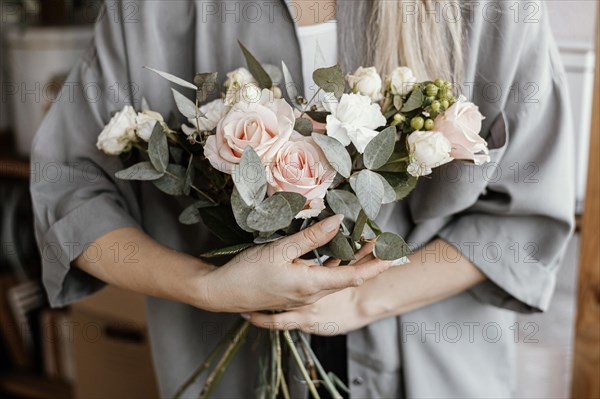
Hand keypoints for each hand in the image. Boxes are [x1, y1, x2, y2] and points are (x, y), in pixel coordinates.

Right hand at [195, 216, 391, 312]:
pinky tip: (336, 252)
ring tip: (365, 241)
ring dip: (352, 261)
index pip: (355, 276)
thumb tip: (339, 221)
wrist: (222, 293)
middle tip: (385, 240)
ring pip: (336, 277)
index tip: (395, 254)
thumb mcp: (280, 250)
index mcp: (311, 285)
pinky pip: (322, 278)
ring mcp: (303, 295)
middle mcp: (312, 294)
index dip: (377, 265)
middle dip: (369, 260)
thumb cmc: (248, 272)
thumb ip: (311, 237)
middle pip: (349, 277)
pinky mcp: (295, 291)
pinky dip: (335, 265)